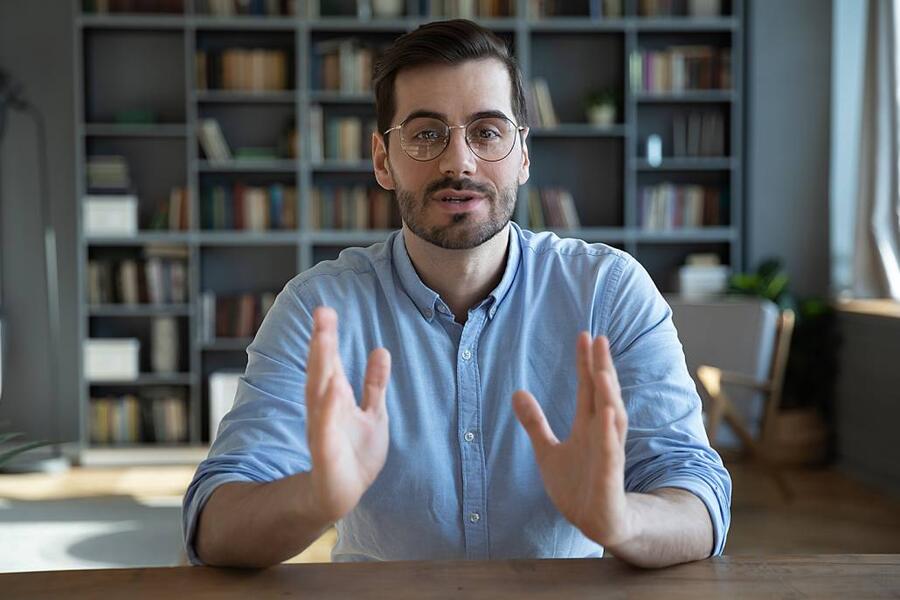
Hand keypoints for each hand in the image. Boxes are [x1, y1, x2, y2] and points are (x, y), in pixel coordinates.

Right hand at [305, 306, 391, 523]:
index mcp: (335, 398)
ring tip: (324, 340)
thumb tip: (381, 350)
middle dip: (321, 342)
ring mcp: (323, 429)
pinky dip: (328, 410)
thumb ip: (375, 384)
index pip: (331, 361)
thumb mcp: (373, 413)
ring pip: (319, 393)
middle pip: (322, 370)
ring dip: (321, 367)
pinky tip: (332, 389)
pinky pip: (325, 429)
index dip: (327, 336)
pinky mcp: (325, 453)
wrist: (342, 494)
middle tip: (322, 313)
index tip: (325, 309)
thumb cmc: (355, 454)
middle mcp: (325, 409)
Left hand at [512, 333, 633, 548]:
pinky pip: (611, 452)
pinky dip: (609, 433)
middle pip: (603, 395)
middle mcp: (602, 434)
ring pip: (613, 419)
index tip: (585, 335)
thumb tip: (517, 392)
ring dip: (609, 395)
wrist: (595, 523)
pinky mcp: (610, 476)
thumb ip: (535, 422)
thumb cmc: (577, 486)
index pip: (588, 388)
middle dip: (602, 368)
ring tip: (602, 370)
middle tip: (599, 339)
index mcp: (589, 426)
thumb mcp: (547, 451)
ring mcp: (608, 454)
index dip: (586, 363)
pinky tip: (607, 413)